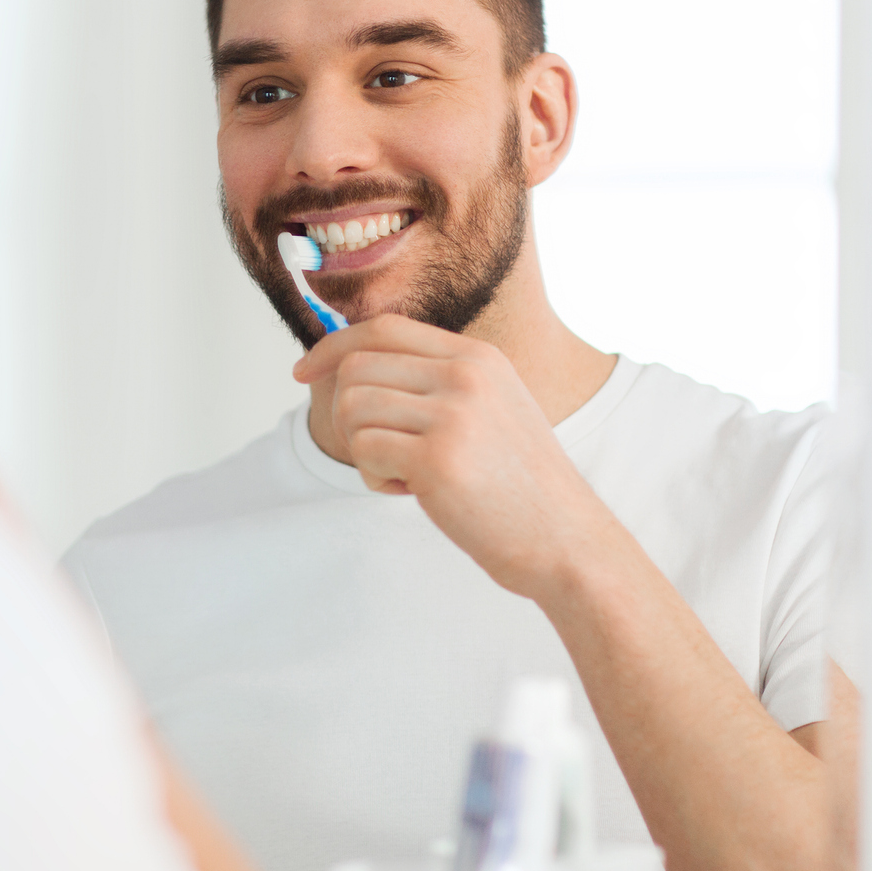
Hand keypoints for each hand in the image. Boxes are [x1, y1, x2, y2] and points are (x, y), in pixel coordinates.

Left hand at [292, 315, 617, 599]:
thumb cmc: (519, 487)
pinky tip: (417, 494)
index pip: (383, 328)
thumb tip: (353, 366)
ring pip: (352, 409)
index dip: (333, 347)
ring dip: (365, 451)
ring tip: (409, 475)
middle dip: (352, 417)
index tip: (303, 373)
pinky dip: (376, 479)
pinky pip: (364, 452)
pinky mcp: (439, 459)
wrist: (568, 541)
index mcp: (478, 357)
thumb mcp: (491, 409)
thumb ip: (438, 382)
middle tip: (388, 454)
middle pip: (357, 369)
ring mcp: (454, 413)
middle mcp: (466, 374)